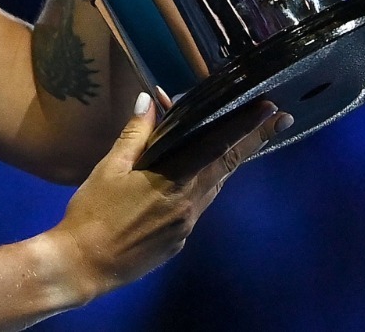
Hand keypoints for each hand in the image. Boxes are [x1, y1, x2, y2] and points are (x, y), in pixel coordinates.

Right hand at [51, 95, 290, 299]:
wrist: (84, 264)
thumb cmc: (93, 212)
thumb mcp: (110, 168)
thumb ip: (135, 135)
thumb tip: (149, 100)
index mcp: (174, 181)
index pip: (219, 147)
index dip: (246, 127)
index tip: (270, 110)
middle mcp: (189, 204)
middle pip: (227, 167)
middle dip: (254, 141)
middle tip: (279, 119)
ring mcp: (186, 226)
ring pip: (214, 186)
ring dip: (228, 163)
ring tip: (240, 141)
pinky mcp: (178, 241)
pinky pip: (196, 206)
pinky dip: (201, 186)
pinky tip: (189, 179)